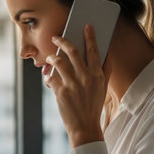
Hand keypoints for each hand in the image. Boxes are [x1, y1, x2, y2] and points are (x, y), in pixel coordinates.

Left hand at [44, 24, 110, 147]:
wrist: (85, 127)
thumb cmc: (93, 106)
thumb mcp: (103, 88)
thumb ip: (105, 71)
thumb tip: (105, 54)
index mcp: (97, 75)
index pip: (94, 51)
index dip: (90, 36)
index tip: (86, 26)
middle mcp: (85, 78)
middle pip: (72, 52)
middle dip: (62, 41)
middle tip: (55, 37)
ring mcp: (72, 85)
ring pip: (58, 62)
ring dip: (52, 58)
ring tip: (50, 59)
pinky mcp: (60, 92)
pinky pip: (50, 78)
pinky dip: (48, 77)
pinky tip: (48, 77)